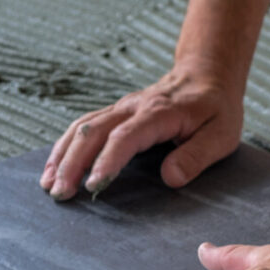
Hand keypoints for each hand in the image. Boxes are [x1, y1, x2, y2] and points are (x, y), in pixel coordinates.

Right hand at [39, 59, 242, 200]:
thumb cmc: (217, 108)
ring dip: (62, 155)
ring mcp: (120, 108)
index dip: (107, 161)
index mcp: (158, 113)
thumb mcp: (221, 135)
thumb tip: (170, 178)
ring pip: (81, 127)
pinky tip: (54, 167)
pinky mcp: (115, 113)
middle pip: (92, 132)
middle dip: (72, 163)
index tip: (93, 186)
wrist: (207, 75)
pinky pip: (83, 126)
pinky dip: (65, 146)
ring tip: (48, 185)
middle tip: (61, 193)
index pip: (125, 137)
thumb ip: (196, 156)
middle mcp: (132, 108)